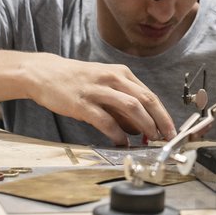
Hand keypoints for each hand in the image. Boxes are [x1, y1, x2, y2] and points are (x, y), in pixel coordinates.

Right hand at [27, 55, 176, 145]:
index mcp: (121, 73)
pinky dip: (117, 133)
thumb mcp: (104, 83)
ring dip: (144, 125)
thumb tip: (140, 127)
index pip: (150, 95)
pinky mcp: (83, 103)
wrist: (44, 73)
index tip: (171, 130)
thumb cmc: (77, 80)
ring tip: (150, 139)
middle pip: (146, 100)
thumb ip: (122, 102)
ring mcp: (98, 90)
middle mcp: (113, 78)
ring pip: (131, 107)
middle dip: (161, 121)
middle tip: (168, 137)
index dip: (163, 114)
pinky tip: (122, 142)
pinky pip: (106, 120)